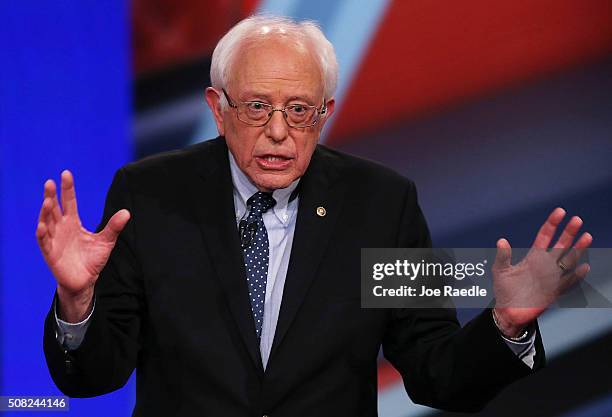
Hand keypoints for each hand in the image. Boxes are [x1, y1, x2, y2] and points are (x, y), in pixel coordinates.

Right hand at [36, 170, 129, 321]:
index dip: (67, 189)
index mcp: (73, 223)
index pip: (69, 202)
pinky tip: (42, 226)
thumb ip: (114, 227)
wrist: (85, 281)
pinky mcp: (50, 254)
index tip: (65, 173)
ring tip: (46, 201)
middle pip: (54, 209)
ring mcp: (54, 240)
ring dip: (45, 212)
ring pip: (46, 222)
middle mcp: (61, 228)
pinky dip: (42, 234)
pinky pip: (44, 242)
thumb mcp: (106, 241)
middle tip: (49, 183)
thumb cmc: (92, 260)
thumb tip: (127, 212)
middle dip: (51, 196)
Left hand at [492, 207, 591, 336]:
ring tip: (586, 236)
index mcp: (532, 257)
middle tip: (577, 219)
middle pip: (560, 244)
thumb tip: (501, 241)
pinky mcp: (555, 291)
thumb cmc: (503, 290)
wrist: (509, 312)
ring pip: (568, 260)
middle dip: (568, 232)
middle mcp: (545, 264)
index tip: (560, 212)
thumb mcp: (500, 271)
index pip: (545, 236)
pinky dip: (577, 275)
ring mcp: (551, 277)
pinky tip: (584, 267)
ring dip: (577, 249)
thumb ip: (503, 256)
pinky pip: (569, 282)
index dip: (552, 224)